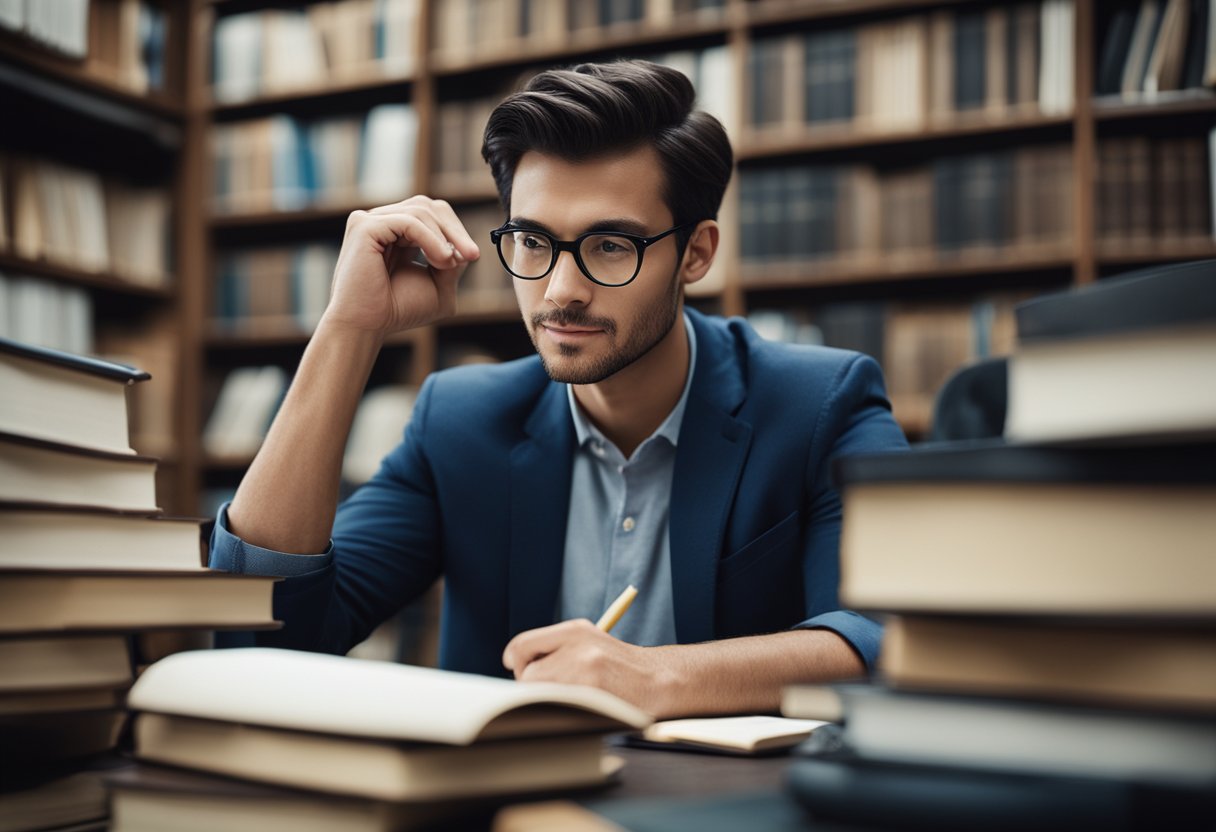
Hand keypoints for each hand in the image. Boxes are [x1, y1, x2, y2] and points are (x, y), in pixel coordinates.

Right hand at [323, 196, 480, 336]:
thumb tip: (464, 245)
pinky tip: (440, 259)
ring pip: (420, 210)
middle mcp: (381, 223)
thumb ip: (453, 262)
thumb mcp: (438, 285)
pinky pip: (408, 221)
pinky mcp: (364, 226)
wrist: (367, 327)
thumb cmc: (398, 310)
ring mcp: (369, 221)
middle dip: (454, 230)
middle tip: (472, 255)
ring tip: (449, 264)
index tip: (473, 256)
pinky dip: (431, 238)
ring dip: (444, 237)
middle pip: (428, 206)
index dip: (455, 230)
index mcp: (395, 234)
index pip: (431, 214)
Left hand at [502, 619, 676, 715]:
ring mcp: (585, 667)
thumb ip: (557, 650)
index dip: (515, 661)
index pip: (523, 645)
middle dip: (533, 688)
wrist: (659, 680)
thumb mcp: (591, 644)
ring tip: (572, 700)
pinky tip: (582, 708)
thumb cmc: (621, 668)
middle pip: (527, 674)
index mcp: (575, 630)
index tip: (516, 669)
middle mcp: (577, 644)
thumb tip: (519, 669)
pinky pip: (558, 707)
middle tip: (552, 692)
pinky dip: (562, 712)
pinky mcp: (592, 690)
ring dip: (548, 702)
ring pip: (541, 693)